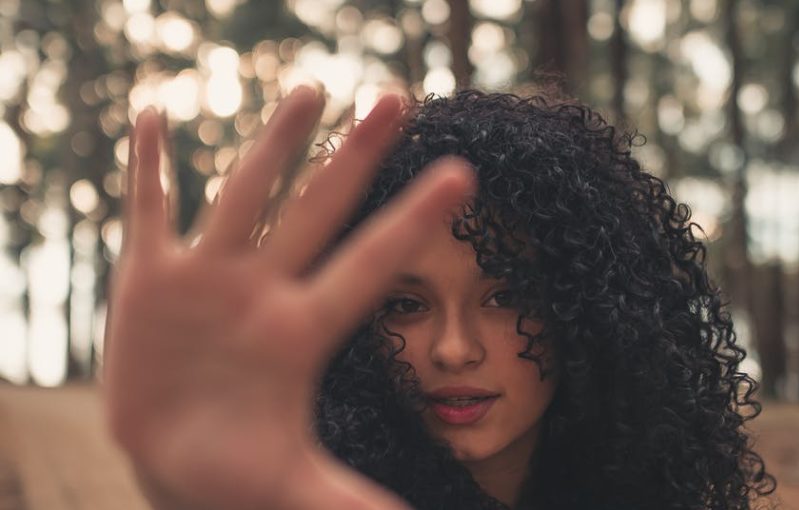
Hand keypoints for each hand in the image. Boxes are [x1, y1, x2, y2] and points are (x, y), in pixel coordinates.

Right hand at [103, 87, 474, 509]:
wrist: (173, 456)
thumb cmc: (236, 475)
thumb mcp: (293, 488)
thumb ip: (350, 506)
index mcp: (304, 332)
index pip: (372, 265)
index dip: (414, 221)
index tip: (465, 173)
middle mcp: (264, 291)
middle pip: (319, 210)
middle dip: (355, 156)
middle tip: (399, 97)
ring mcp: (209, 279)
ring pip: (247, 193)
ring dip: (275, 141)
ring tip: (312, 87)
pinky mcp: (152, 281)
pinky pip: (151, 210)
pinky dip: (151, 166)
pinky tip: (157, 115)